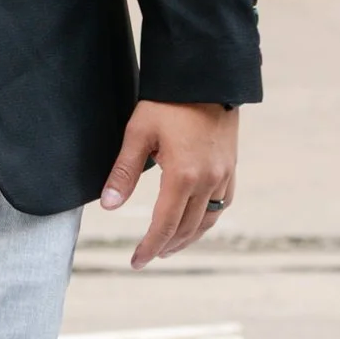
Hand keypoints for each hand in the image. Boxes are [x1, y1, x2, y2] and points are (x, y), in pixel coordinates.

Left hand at [102, 100, 238, 266]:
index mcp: (183, 176)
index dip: (149, 246)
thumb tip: (108, 206)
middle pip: (186, 228)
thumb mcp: (138, 133)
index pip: (164, 225)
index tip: (136, 261)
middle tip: (147, 257)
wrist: (207, 77)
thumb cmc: (168, 102)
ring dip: (187, 238)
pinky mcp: (231, 167)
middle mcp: (208, 181)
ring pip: (207, 221)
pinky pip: (222, 205)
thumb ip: (123, 173)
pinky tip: (196, 222)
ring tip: (169, 247)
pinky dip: (206, 220)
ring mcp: (224, 176)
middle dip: (165, 246)